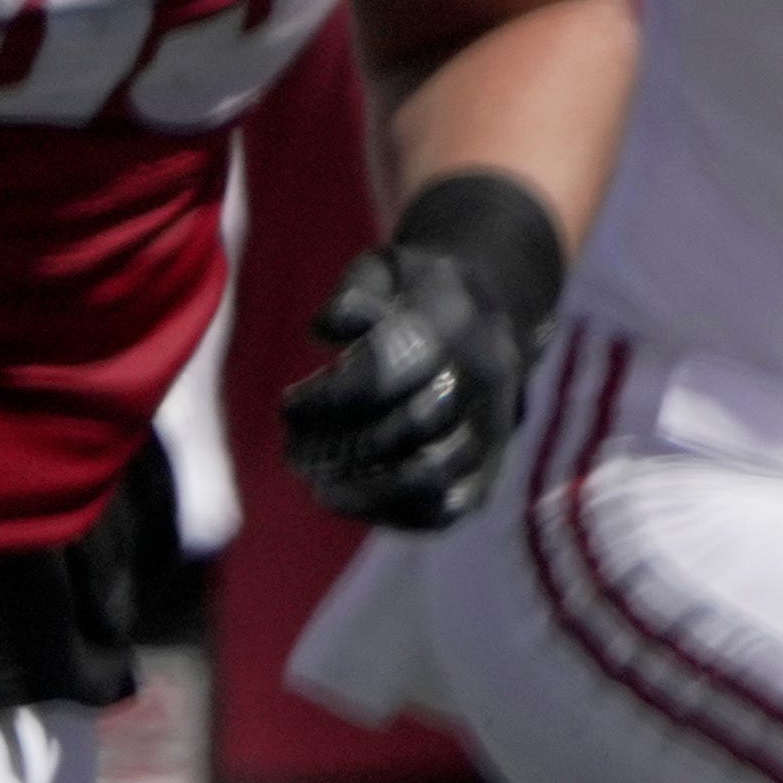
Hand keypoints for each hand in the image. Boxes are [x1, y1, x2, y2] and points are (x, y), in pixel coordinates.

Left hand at [284, 173, 561, 531]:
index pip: (396, 368)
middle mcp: (485, 378)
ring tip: (317, 480)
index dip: (333, 396)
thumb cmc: (417, 292)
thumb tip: (326, 331)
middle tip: (296, 447)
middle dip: (343, 443)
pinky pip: (446, 508)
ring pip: (436, 474)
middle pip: (415, 425)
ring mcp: (492, 429)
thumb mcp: (388, 268)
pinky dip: (391, 513)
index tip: (289, 406)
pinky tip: (346, 498)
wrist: (493, 317)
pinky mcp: (488, 470)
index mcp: (459, 322)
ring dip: (364, 486)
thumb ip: (356, 291)